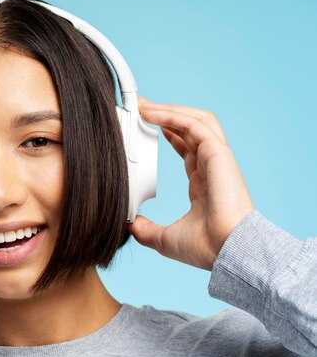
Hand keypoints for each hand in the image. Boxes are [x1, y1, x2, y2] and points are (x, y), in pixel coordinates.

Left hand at [127, 98, 254, 270]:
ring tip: (144, 105)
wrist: (226, 251)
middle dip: (166, 113)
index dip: (168, 132)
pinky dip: (173, 115)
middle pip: (190, 128)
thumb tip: (129, 225)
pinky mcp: (218, 154)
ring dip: (169, 109)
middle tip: (141, 106)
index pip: (186, 147)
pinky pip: (194, 125)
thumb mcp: (164, 238)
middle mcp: (210, 167)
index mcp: (203, 183)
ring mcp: (216, 158)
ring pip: (196, 120)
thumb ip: (146, 230)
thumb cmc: (206, 248)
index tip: (147, 124)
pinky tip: (152, 113)